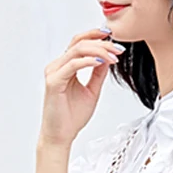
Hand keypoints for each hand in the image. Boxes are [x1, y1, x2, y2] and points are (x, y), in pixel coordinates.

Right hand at [38, 28, 125, 148]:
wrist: (61, 136)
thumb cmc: (71, 117)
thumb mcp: (92, 91)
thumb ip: (98, 74)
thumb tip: (108, 58)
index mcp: (65, 66)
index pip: (80, 43)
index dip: (96, 37)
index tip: (114, 38)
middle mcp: (57, 66)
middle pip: (79, 42)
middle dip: (101, 42)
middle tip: (118, 48)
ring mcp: (54, 72)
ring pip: (77, 51)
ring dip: (98, 51)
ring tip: (113, 56)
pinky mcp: (53, 82)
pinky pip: (72, 65)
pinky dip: (88, 61)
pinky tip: (101, 62)